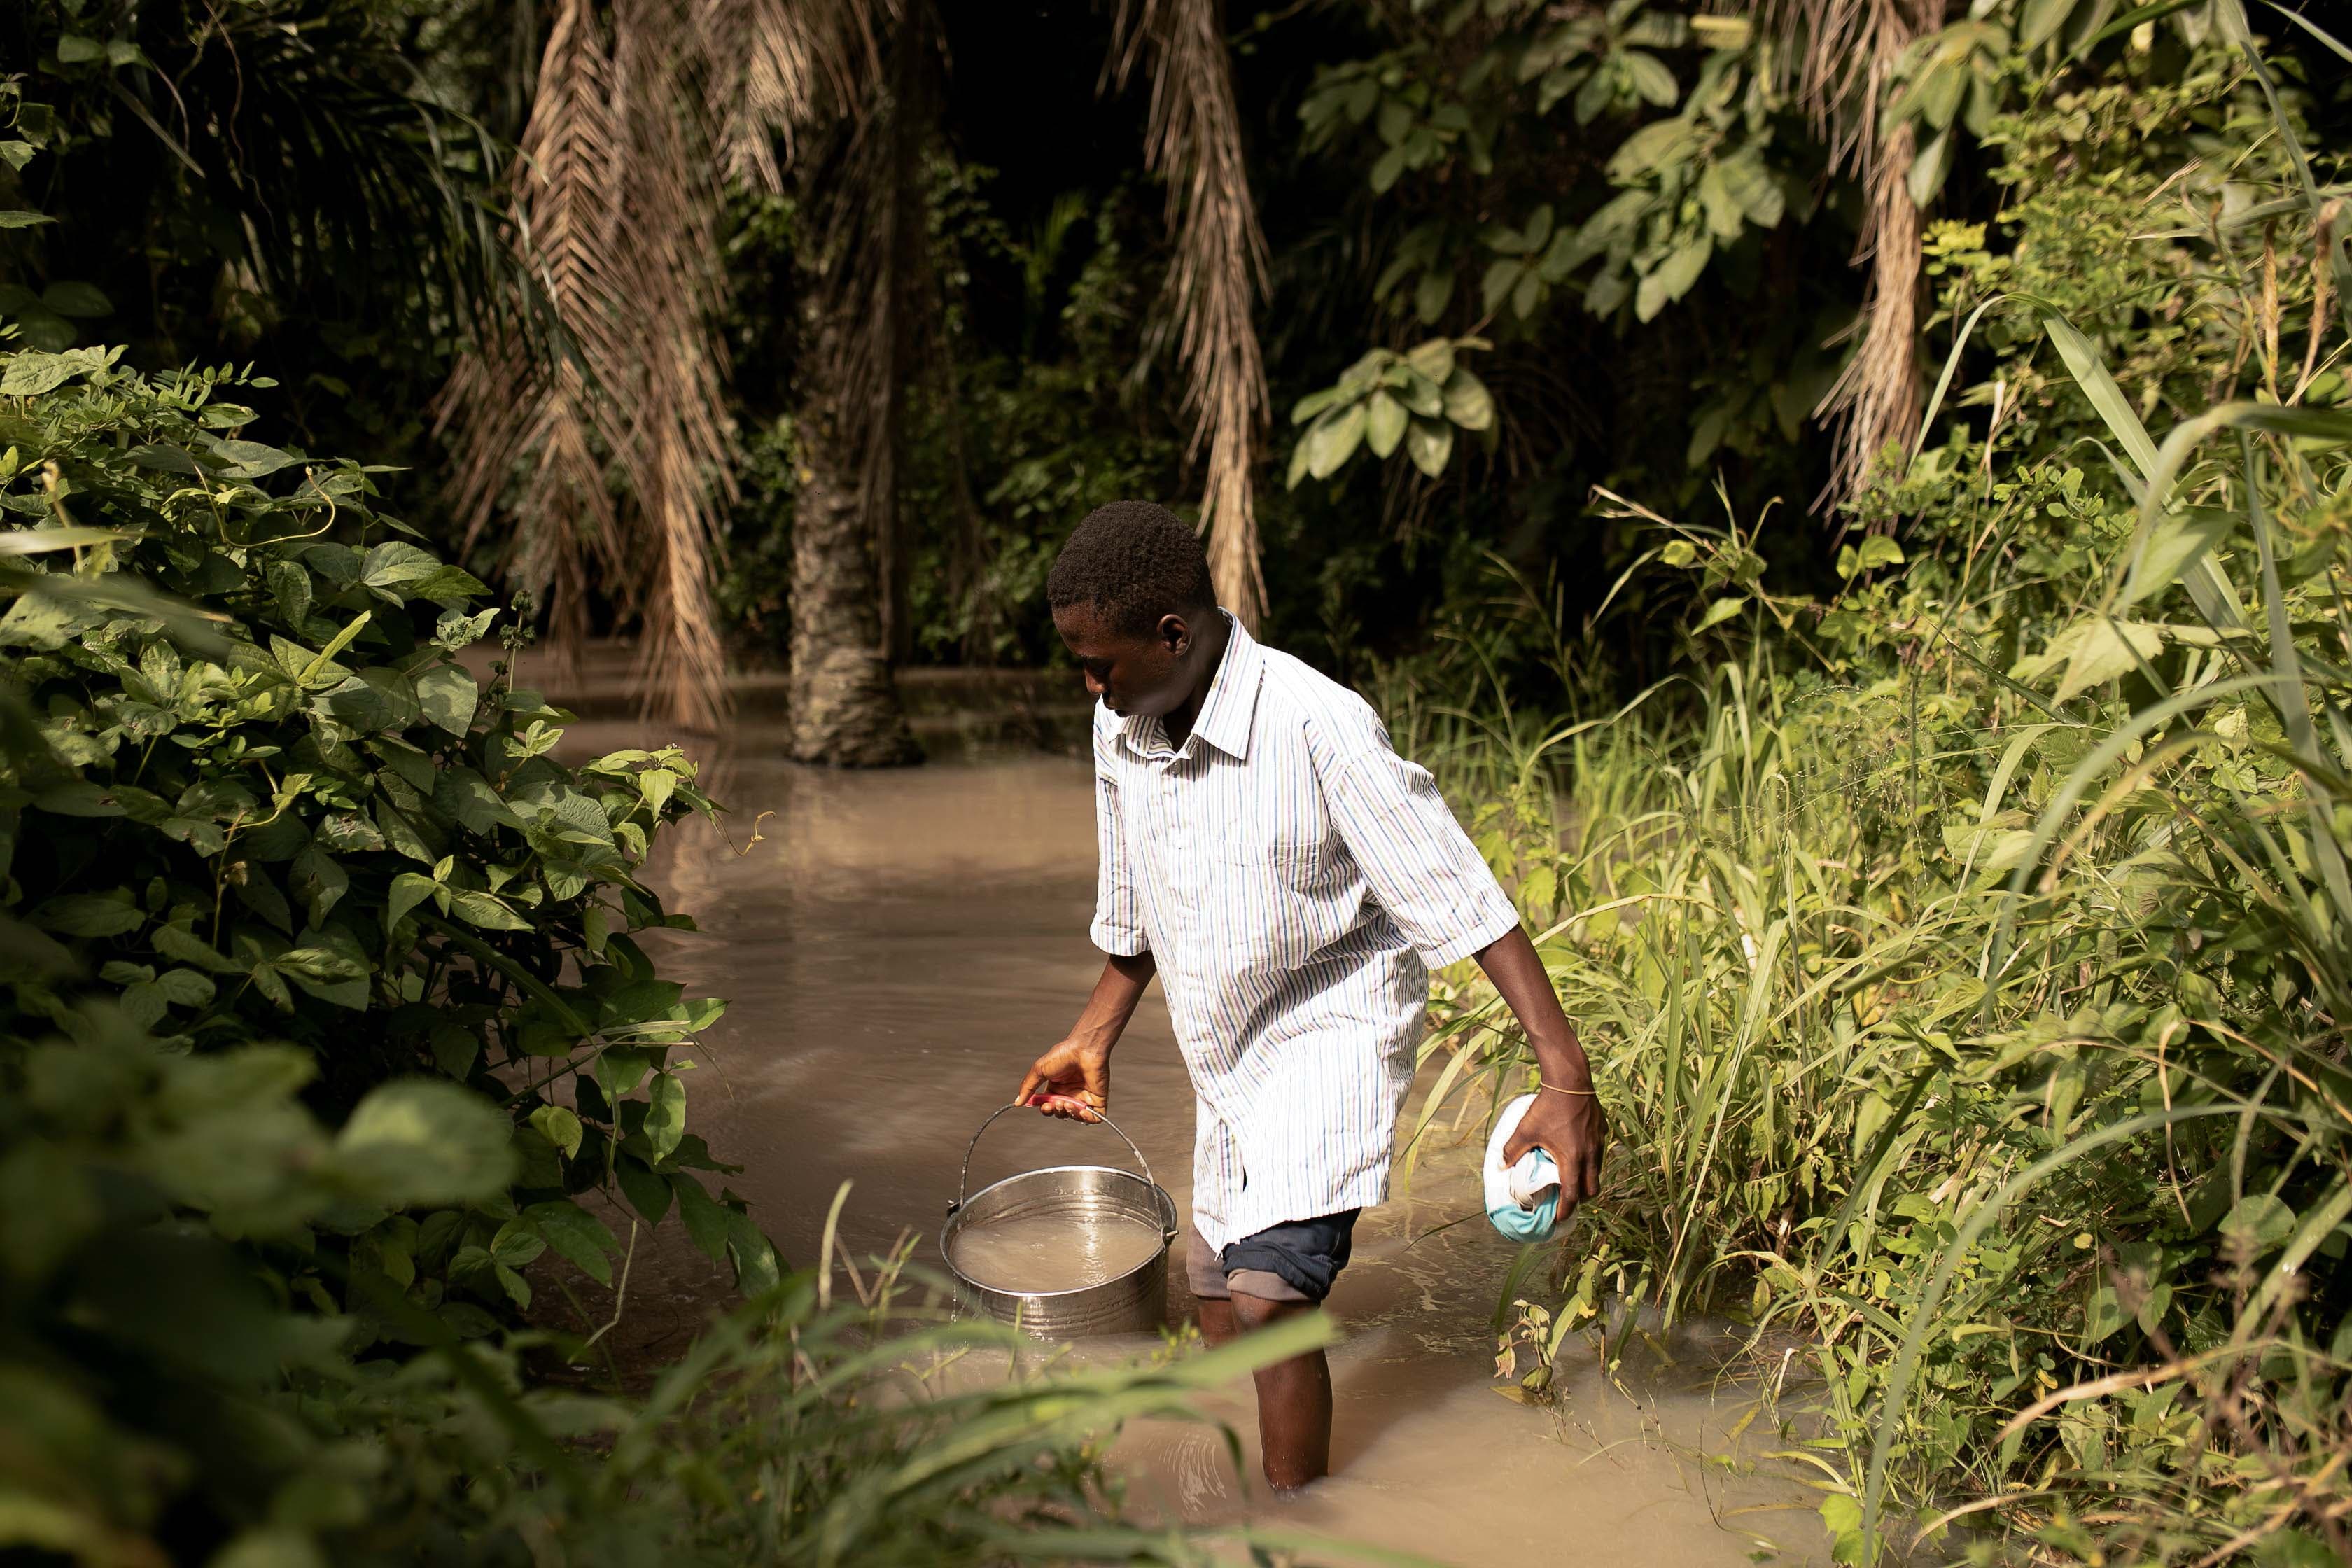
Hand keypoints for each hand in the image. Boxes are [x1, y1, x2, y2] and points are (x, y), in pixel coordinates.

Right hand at [1015, 1035, 1110, 1122]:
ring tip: (1067, 1103)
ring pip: (1075, 1117)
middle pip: (1060, 1113)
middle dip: (1056, 1111)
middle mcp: (1070, 1093)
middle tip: (1055, 1103)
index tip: (1044, 1105)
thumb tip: (1017, 1102)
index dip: (1045, 1109)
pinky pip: (1094, 1118)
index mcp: (1056, 1088)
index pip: (1048, 1106)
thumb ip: (1028, 1087)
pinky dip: (1087, 1119)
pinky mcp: (1098, 1099)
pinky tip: (1081, 1111)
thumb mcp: (1039, 1070)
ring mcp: (1084, 1097)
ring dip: (1069, 1114)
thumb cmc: (1064, 1054)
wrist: (1084, 1048)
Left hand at [1503, 1082, 1604, 1208]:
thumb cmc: (1548, 1107)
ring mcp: (1599, 1143)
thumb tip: (1501, 1166)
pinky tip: (1579, 1153)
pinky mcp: (1602, 1132)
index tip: (1558, 1219)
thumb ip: (1513, 1149)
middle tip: (1567, 1200)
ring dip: (1586, 1180)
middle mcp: (1590, 1155)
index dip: (1565, 1210)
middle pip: (1591, 1189)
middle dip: (1580, 1199)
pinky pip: (1599, 1154)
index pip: (1572, 1195)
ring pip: (1597, 1172)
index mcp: (1572, 1159)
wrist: (1571, 1081)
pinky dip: (1590, 1161)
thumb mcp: (1526, 1129)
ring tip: (1573, 1179)